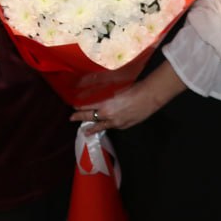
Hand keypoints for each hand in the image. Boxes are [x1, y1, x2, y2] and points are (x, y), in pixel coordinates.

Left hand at [71, 63, 185, 132]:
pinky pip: (111, 127)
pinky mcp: (123, 126)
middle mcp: (107, 115)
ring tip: (85, 131)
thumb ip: (106, 95)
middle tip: (72, 118)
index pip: (88, 107)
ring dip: (92, 128)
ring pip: (100, 126)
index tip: (74, 107)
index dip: (80, 107)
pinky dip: (106, 127)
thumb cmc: (133, 89)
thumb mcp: (115, 89)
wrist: (148, 98)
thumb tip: (100, 96)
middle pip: (90, 117)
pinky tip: (105, 127)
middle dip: (80, 117)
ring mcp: (115, 122)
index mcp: (104, 104)